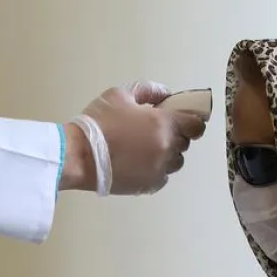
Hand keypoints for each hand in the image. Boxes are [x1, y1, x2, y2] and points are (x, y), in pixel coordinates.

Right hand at [63, 82, 205, 194]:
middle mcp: (167, 148)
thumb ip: (148, 91)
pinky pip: (162, 176)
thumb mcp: (120, 94)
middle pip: (184, 143)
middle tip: (152, 131)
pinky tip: (137, 163)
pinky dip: (155, 169)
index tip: (183, 120)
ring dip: (166, 154)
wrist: (79, 156)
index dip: (192, 121)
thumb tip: (166, 95)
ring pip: (175, 161)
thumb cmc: (99, 122)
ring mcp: (160, 169)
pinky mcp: (150, 185)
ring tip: (143, 149)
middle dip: (174, 135)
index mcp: (164, 124)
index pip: (197, 125)